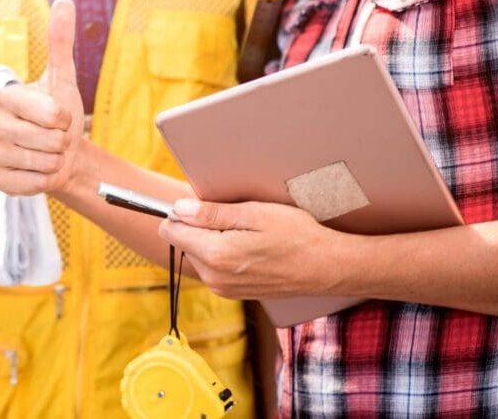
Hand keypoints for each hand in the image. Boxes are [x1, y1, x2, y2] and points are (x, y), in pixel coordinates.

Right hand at [0, 0, 83, 196]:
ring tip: (50, 154)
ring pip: (41, 162)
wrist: (63, 156)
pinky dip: (45, 180)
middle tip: (55, 139)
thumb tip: (64, 1)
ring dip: (56, 161)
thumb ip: (60, 41)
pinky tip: (41, 172)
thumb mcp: (63, 78)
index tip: (60, 117)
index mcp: (6, 97)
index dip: (65, 118)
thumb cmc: (62, 118)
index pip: (50, 112)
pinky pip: (32, 183)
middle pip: (47, 139)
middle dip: (62, 142)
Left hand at [158, 198, 350, 298]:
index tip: (200, 205)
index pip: (170, 230)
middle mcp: (213, 277)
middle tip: (233, 218)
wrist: (327, 268)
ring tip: (246, 233)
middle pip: (183, 242)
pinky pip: (214, 267)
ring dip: (212, 240)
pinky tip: (250, 247)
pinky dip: (223, 254)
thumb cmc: (296, 235)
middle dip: (198, 226)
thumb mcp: (254, 214)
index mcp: (215, 255)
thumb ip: (211, 214)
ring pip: (198, 254)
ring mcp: (223, 288)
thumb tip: (178, 208)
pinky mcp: (233, 293)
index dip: (180, 212)